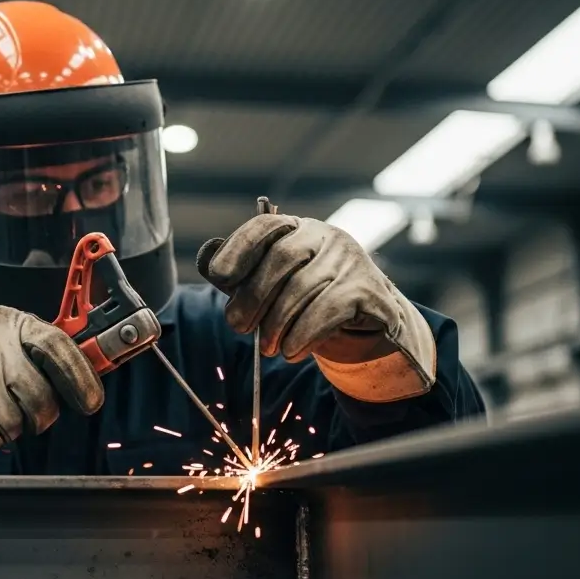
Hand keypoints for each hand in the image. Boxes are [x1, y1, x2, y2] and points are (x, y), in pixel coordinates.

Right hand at [0, 306, 103, 454]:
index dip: (81, 378)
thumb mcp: (1, 334)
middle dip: (36, 417)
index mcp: (11, 323)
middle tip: (17, 409)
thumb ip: (40, 353)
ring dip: (1, 426)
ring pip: (13, 427)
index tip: (91, 403)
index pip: (58, 348)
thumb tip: (88, 381)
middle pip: (41, 401)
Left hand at [196, 213, 434, 398]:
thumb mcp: (276, 288)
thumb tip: (208, 263)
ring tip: (268, 348)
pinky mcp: (369, 290)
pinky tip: (292, 351)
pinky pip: (329, 309)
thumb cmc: (313, 303)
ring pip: (303, 287)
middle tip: (238, 327)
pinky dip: (304, 334)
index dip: (238, 248)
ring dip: (277, 323)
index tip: (219, 276)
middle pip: (282, 258)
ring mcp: (351, 261)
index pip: (265, 226)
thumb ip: (244, 277)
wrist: (371, 326)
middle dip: (253, 296)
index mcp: (299, 230)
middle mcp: (327, 237)